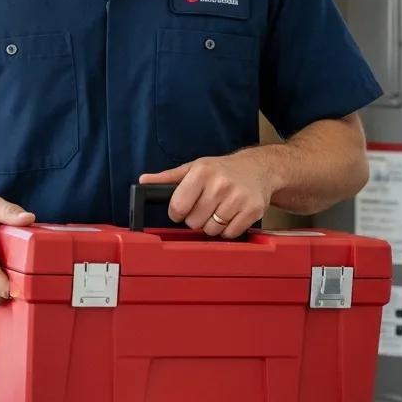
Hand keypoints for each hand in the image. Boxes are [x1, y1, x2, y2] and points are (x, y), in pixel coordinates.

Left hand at [139, 150, 274, 238]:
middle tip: (205, 206)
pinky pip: (230, 234)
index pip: (178, 207)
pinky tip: (230, 215)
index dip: (177, 212)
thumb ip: (168, 177)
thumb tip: (143, 181)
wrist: (257, 168)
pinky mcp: (252, 211)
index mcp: (202, 172)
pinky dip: (228, 230)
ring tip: (218, 210)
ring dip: (211, 225)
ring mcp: (238, 198)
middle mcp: (220, 184)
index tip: (182, 209)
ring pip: (211, 230)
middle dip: (196, 218)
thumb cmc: (222, 169)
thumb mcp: (194, 167)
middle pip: (194, 222)